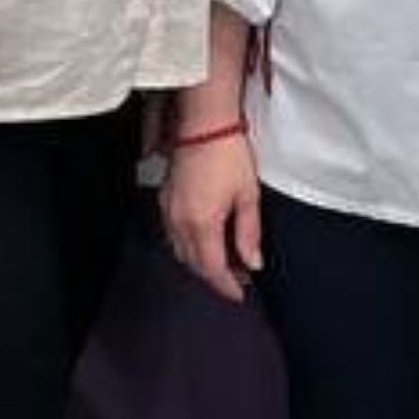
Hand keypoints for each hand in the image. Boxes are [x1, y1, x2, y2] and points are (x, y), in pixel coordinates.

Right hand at [162, 125, 264, 303]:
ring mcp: (168, 210)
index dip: (227, 286)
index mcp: (201, 224)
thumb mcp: (248, 196)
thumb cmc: (228, 153)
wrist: (204, 124)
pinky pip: (173, 234)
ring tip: (225, 259)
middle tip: (238, 277)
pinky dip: (189, 245)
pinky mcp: (165, 199)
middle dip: (215, 275)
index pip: (212, 268)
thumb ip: (248, 234)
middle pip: (194, 263)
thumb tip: (252, 263)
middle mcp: (179, 221)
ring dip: (201, 261)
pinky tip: (205, 239)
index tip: (240, 294)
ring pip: (181, 250)